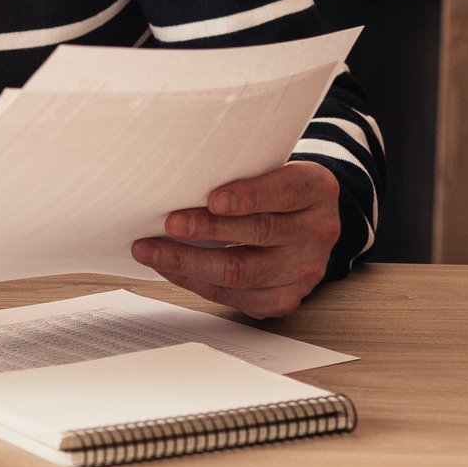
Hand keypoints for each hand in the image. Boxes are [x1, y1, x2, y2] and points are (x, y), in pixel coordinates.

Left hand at [131, 161, 340, 318]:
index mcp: (316, 190)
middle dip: (208, 229)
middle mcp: (317, 231)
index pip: (285, 191)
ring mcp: (305, 270)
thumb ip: (237, 172)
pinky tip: (169, 269)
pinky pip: (235, 296)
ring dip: (188, 262)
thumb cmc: (272, 190)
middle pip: (259, 232)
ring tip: (150, 250)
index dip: (248, 196)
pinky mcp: (284, 298)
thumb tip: (176, 179)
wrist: (304, 224)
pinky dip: (195, 282)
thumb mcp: (268, 169)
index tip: (213, 199)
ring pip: (242, 272)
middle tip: (169, 223)